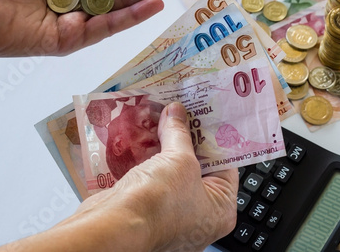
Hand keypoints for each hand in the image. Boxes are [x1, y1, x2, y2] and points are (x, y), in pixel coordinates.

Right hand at [0, 102, 237, 251]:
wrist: (113, 226)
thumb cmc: (157, 205)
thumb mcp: (180, 160)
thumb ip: (180, 133)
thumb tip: (178, 114)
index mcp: (219, 210)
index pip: (226, 165)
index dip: (216, 137)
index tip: (208, 115)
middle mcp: (198, 216)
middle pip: (199, 166)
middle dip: (189, 138)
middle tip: (185, 112)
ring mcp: (172, 213)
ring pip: (174, 171)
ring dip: (167, 146)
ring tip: (164, 118)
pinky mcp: (148, 209)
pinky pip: (155, 177)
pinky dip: (151, 159)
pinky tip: (145, 136)